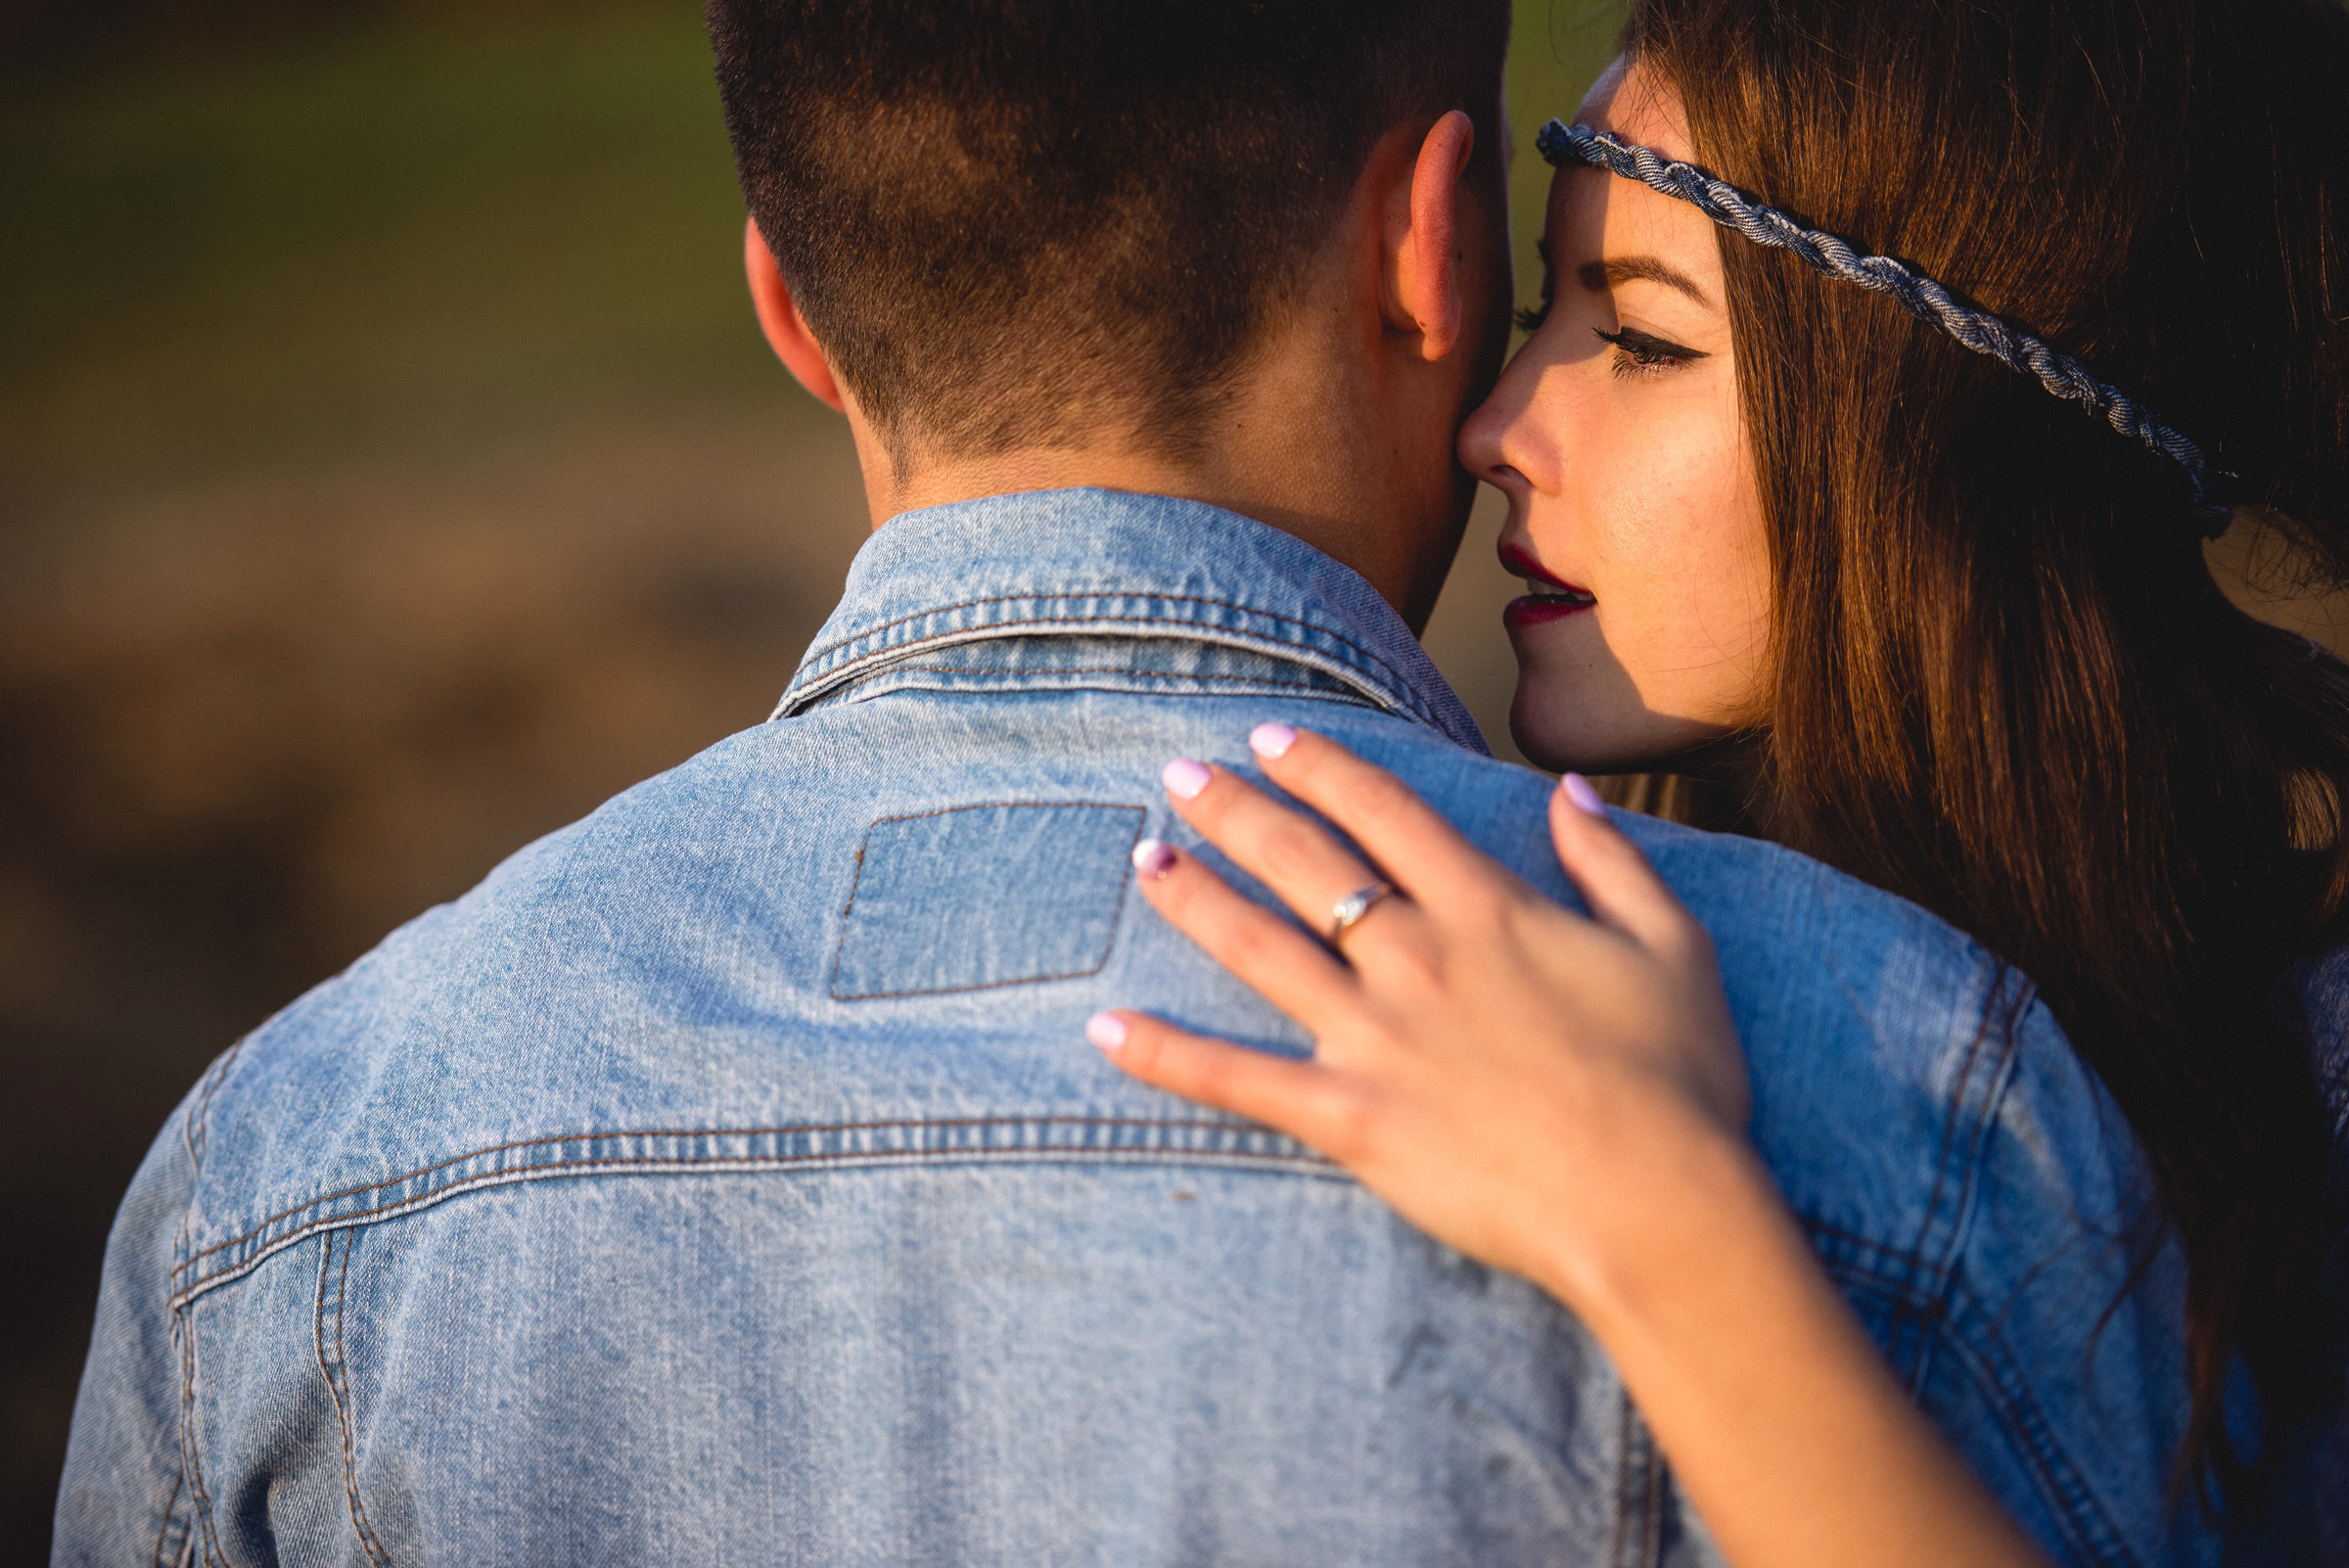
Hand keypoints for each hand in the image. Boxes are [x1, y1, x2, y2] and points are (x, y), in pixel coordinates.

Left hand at [1091, 723, 1750, 1316]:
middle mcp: (1417, 956)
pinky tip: (1103, 1031)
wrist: (1658, 1203)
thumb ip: (1615, 859)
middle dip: (1234, 810)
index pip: (1384, 811)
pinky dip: (1166, 1056)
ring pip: (1258, 947)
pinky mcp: (1351, 1118)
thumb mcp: (1674, 947)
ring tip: (1141, 860)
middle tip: (1177, 774)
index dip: (1321, 766)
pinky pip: (1239, 1081)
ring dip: (1192, 898)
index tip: (1269, 739)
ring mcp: (1376, 1036)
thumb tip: (1571, 790)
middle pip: (1303, 860)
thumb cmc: (1679, 1081)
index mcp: (1488, 909)